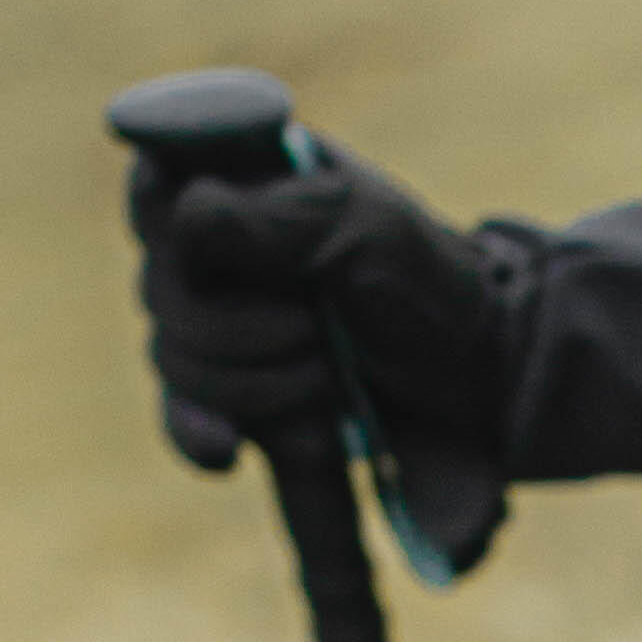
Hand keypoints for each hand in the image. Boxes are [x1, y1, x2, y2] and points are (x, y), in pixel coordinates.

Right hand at [132, 144, 522, 576]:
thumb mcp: (365, 226)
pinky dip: (201, 436)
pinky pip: (190, 425)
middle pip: (164, 296)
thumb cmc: (428, 277)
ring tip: (328, 375)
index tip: (199, 226)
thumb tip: (184, 211)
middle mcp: (215, 260)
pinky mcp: (242, 402)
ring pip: (178, 363)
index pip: (154, 189)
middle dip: (242, 325)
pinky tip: (224, 452)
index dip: (161, 213)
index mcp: (240, 190)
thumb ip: (274, 216)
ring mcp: (222, 333)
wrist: (486, 374)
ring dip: (258, 381)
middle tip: (317, 324)